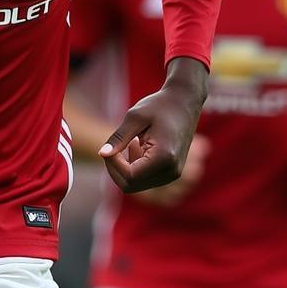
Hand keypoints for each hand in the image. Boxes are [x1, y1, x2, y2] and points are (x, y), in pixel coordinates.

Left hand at [99, 57, 207, 193]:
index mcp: (164, 158)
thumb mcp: (135, 117)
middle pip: (131, 186)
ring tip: (132, 142)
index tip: (110, 146)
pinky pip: (145, 179)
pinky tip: (139, 146)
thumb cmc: (159, 105)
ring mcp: (173, 174)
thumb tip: (101, 154)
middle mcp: (171, 171)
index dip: (113, 164)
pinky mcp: (171, 172)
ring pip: (137, 185)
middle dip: (116, 169)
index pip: (129, 176)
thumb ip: (119, 138)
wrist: (185, 102)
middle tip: (114, 146)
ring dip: (126, 168)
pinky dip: (135, 167)